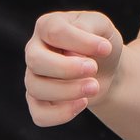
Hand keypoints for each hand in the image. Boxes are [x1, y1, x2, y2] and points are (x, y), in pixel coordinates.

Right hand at [25, 11, 122, 126]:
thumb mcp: (102, 26)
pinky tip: (82, 103)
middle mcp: (34, 50)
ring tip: (95, 87)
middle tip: (94, 69)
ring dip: (68, 91)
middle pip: (35, 60)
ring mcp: (32, 77)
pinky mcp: (37, 101)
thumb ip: (90, 28)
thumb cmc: (100, 43)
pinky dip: (60, 114)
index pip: (54, 32)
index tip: (106, 48)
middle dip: (66, 68)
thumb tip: (78, 54)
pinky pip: (39, 114)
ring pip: (36, 88)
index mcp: (47, 25)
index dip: (81, 42)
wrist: (106, 69)